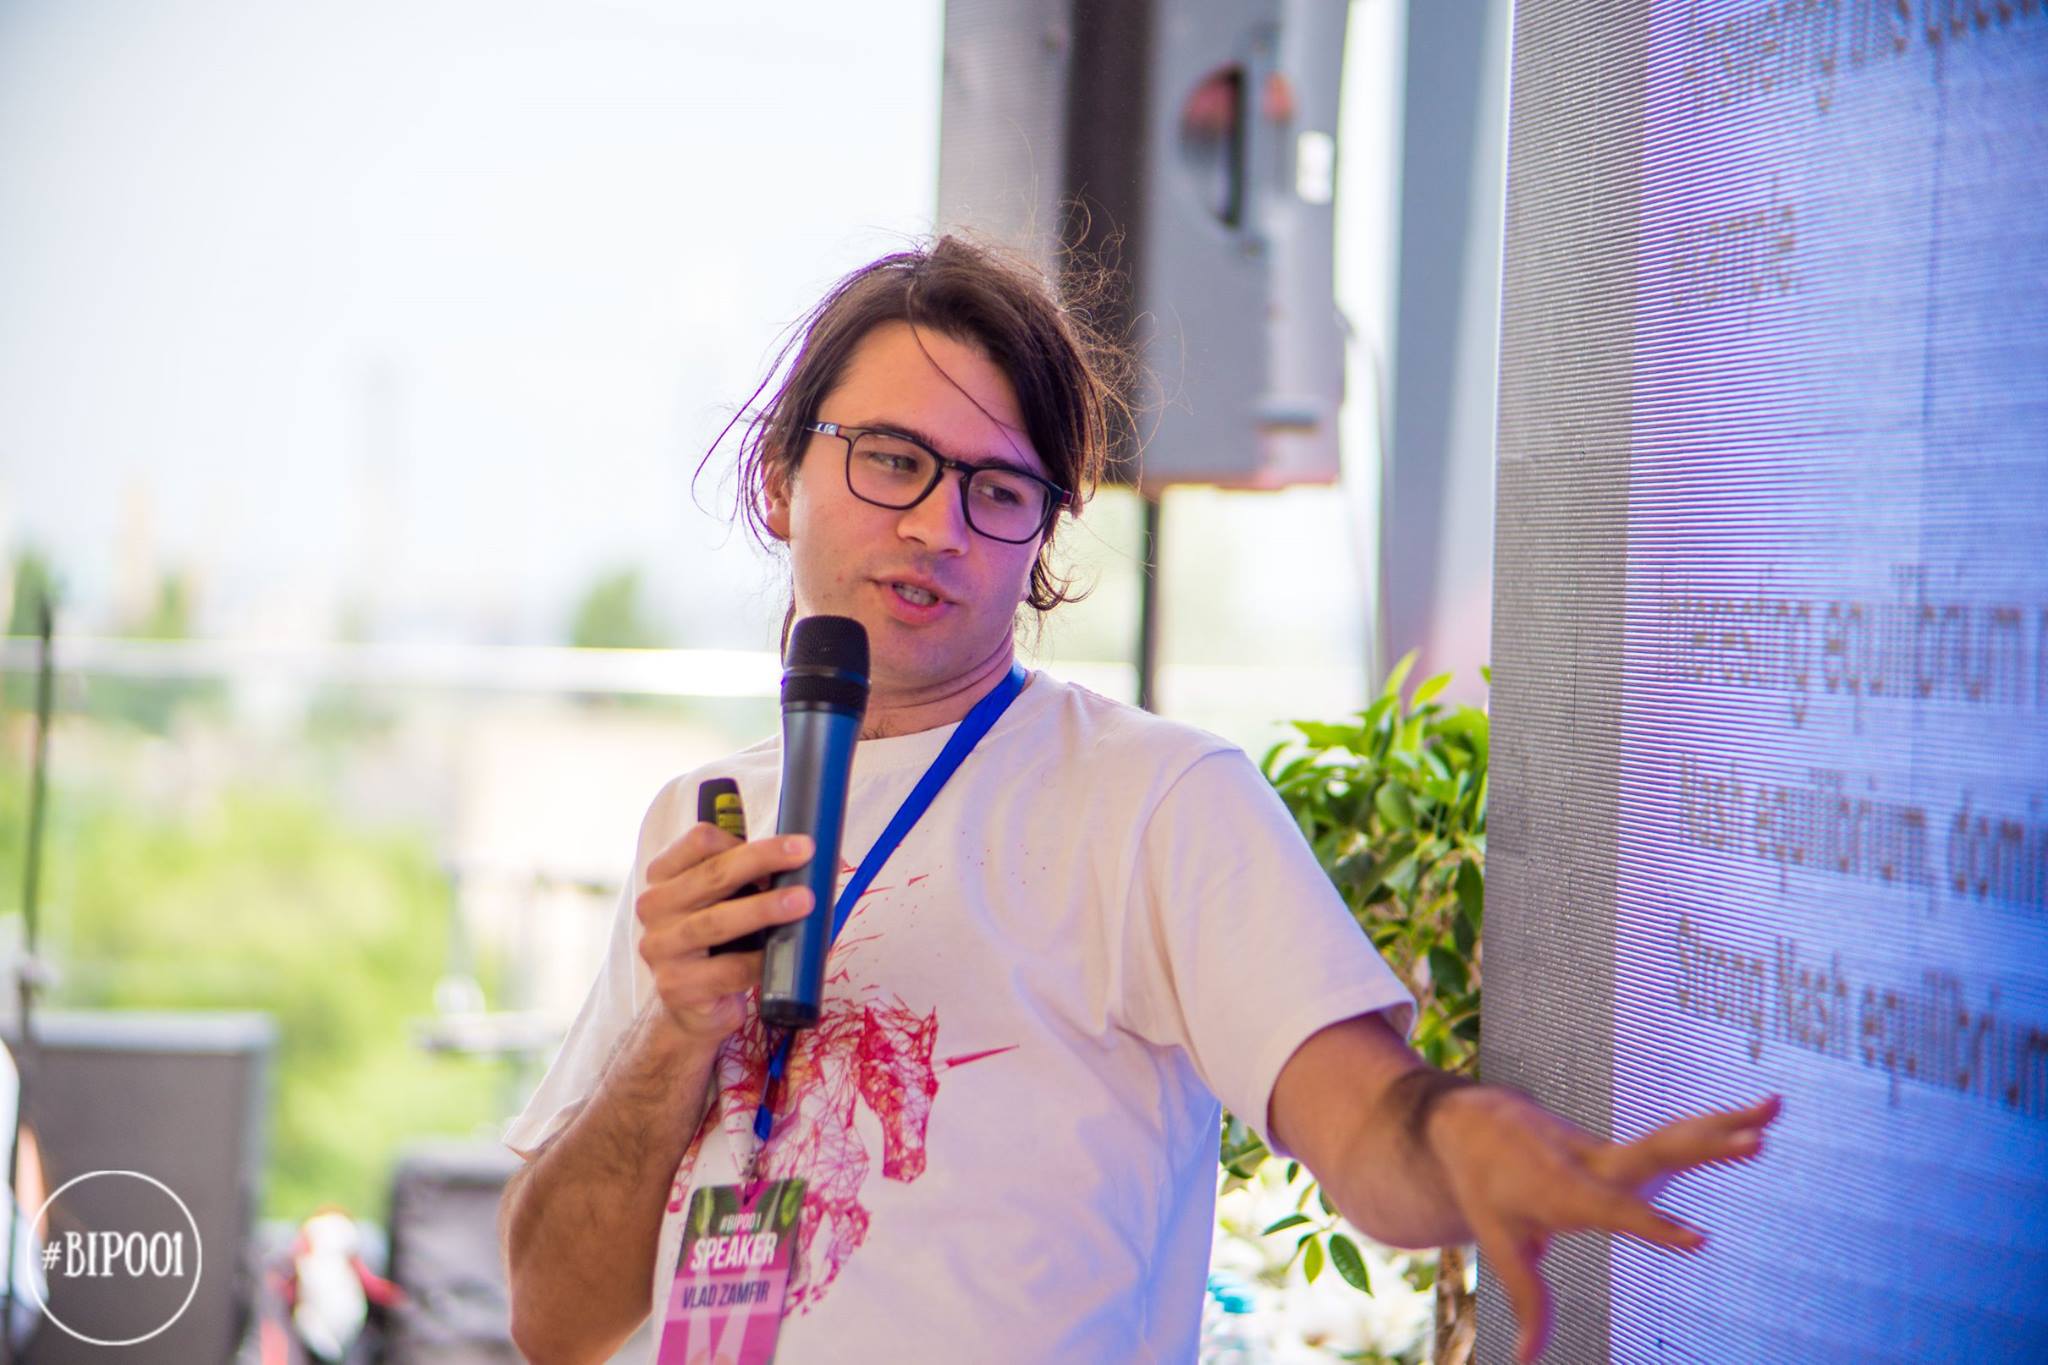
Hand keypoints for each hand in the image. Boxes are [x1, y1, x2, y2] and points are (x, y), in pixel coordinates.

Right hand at [634, 825, 817, 1042]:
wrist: (691, 1007)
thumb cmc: (715, 944)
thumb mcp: (719, 902)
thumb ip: (742, 878)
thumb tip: (795, 859)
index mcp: (663, 877)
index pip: (698, 842)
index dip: (741, 839)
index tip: (783, 843)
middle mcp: (654, 908)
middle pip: (711, 874)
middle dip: (762, 859)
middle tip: (802, 853)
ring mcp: (661, 948)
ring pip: (716, 921)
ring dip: (763, 908)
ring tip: (802, 901)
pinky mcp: (676, 986)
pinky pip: (726, 970)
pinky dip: (758, 960)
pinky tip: (782, 954)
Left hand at [1425, 1087, 1780, 1362]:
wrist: (1473, 1120)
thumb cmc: (1485, 1187)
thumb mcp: (1497, 1242)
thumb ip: (1527, 1298)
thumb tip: (1530, 1360)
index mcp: (1563, 1189)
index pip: (1614, 1210)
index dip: (1653, 1226)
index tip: (1701, 1240)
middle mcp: (1594, 1162)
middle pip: (1655, 1154)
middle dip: (1705, 1148)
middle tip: (1758, 1140)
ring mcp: (1612, 1149)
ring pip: (1672, 1136)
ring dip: (1726, 1122)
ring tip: (1777, 1108)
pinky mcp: (1625, 1149)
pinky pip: (1676, 1137)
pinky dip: (1719, 1123)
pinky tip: (1766, 1114)